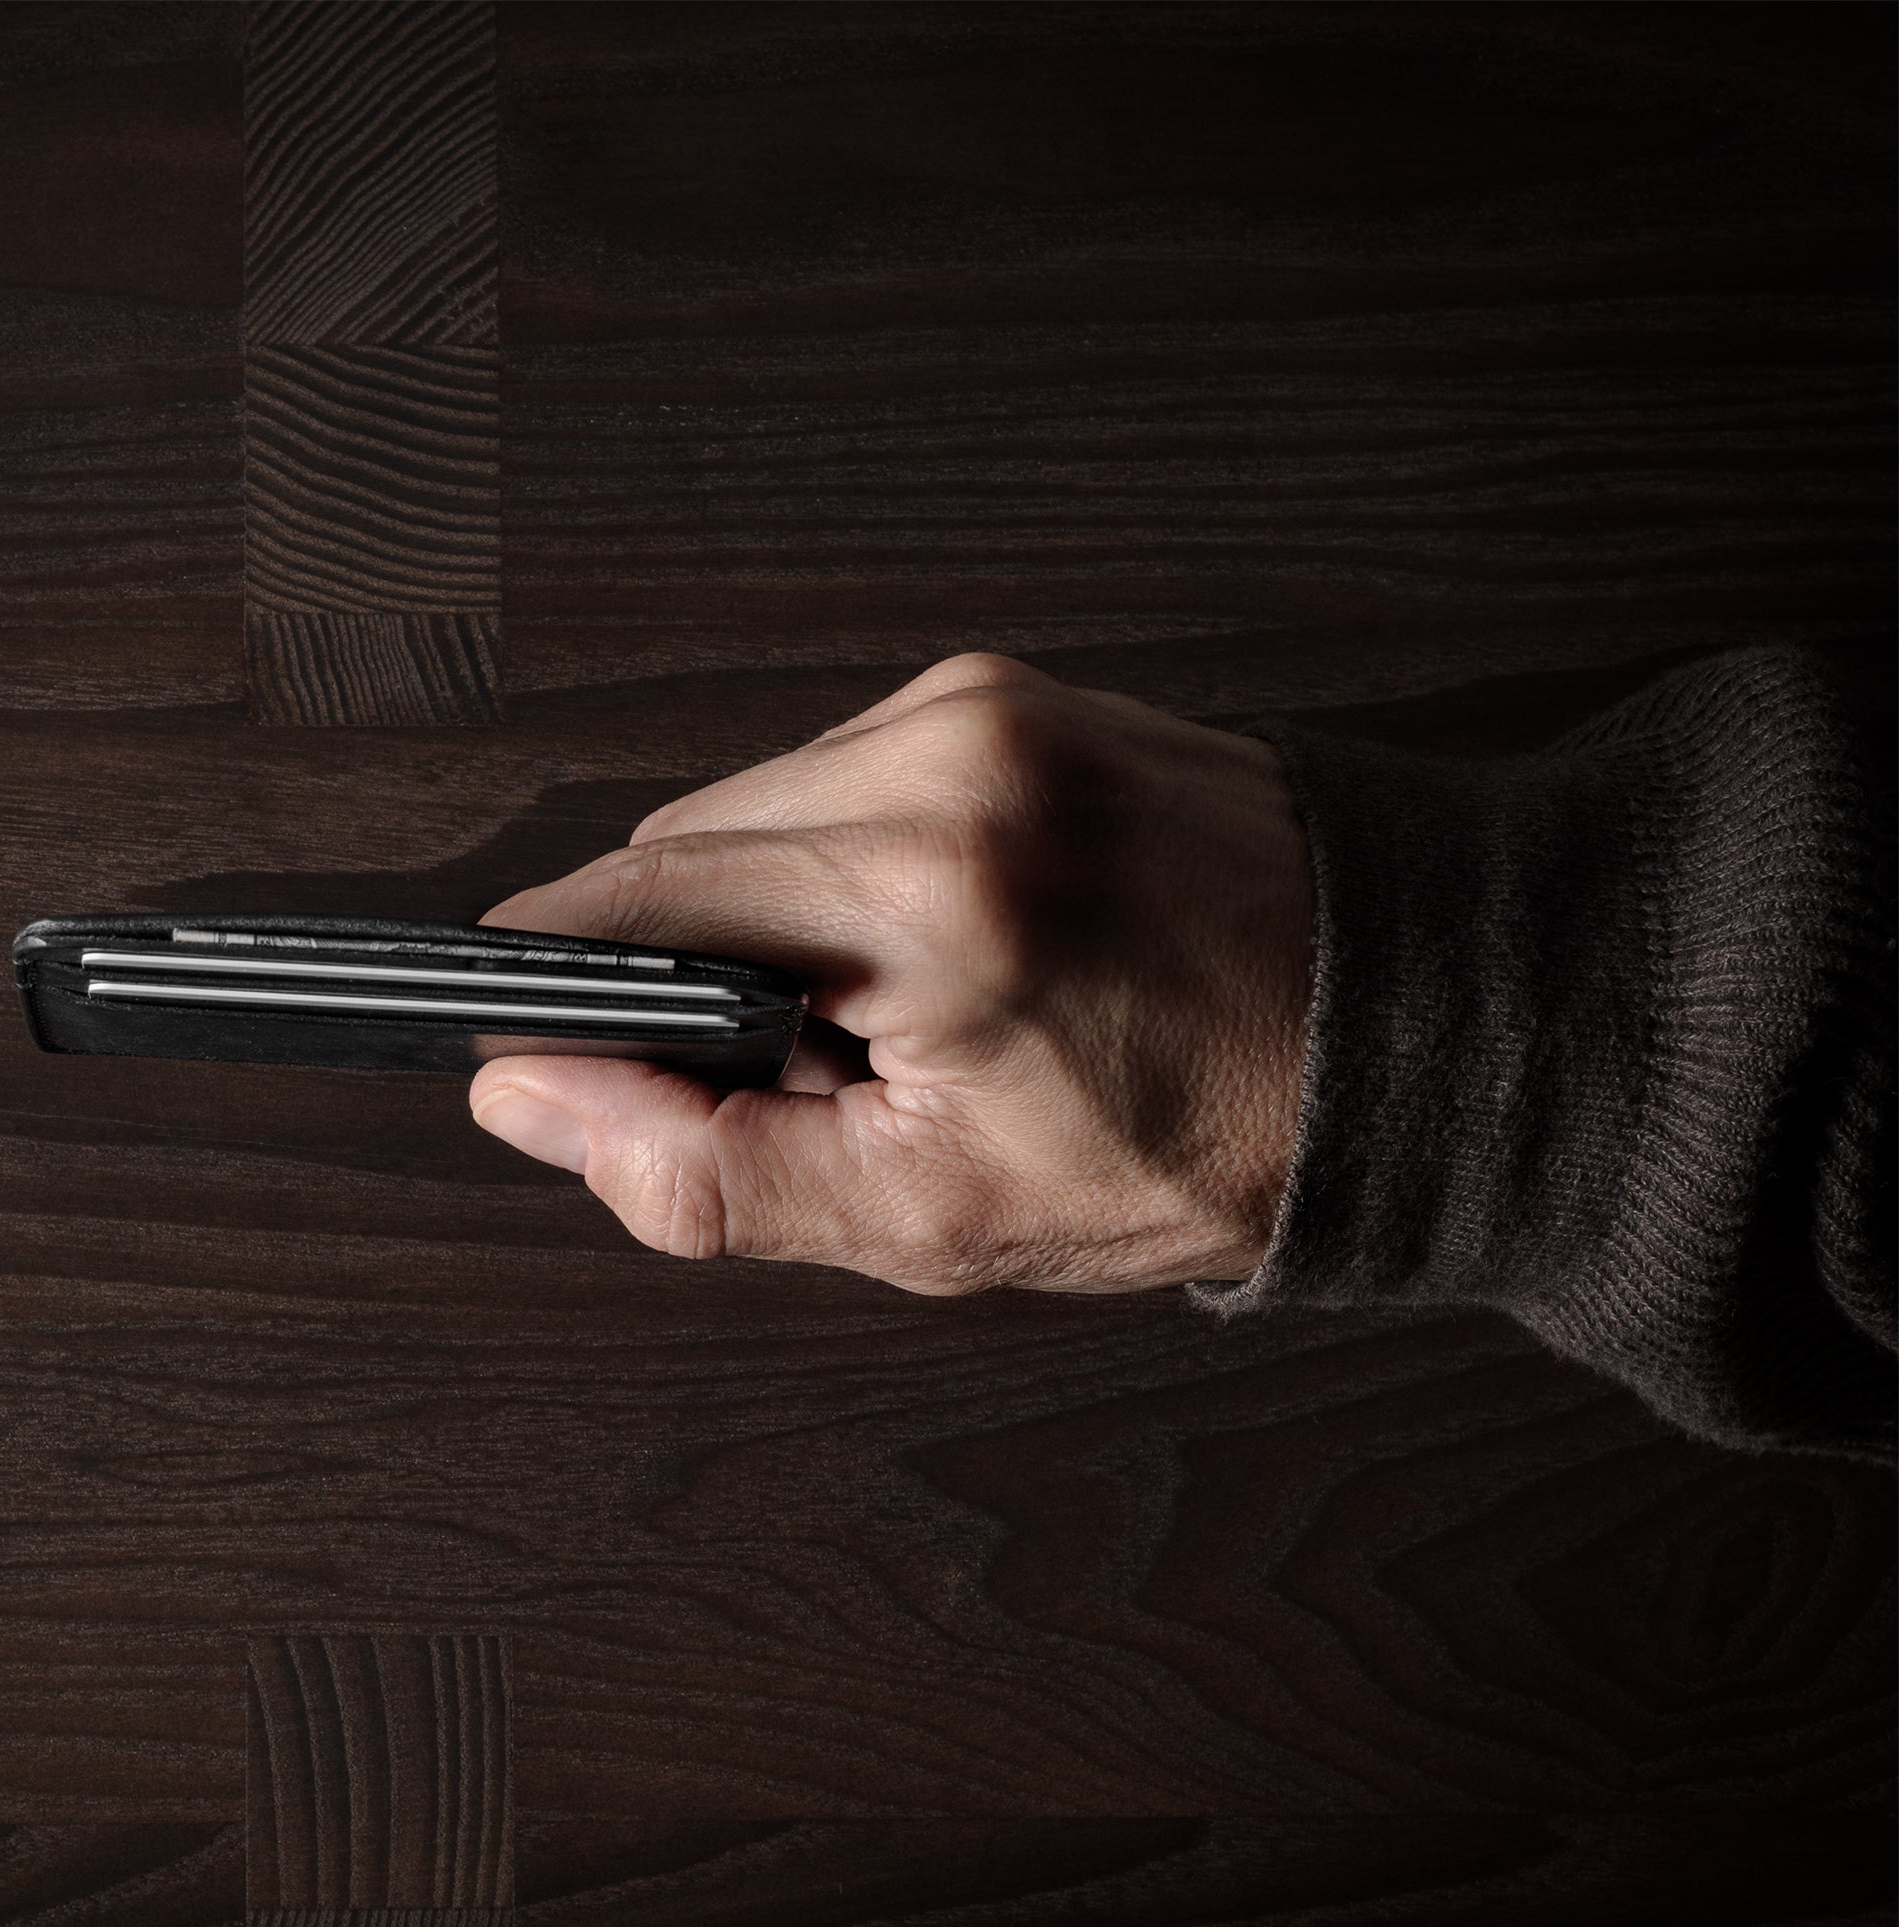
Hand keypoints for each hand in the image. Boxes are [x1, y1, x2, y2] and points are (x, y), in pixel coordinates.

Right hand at [467, 653, 1315, 1292]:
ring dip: (772, 914)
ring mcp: (982, 705)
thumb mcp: (938, 1219)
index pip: (631, 904)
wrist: (1417, 1028)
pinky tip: (938, 940)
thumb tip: (537, 1103)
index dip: (554, 986)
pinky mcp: (1009, 687)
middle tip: (807, 1074)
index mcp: (928, 893)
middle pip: (678, 849)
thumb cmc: (1211, 1134)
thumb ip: (705, 1169)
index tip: (530, 1045)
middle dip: (691, 969)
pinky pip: (841, 773)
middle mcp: (947, 758)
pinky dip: (847, 864)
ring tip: (895, 1010)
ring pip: (753, 807)